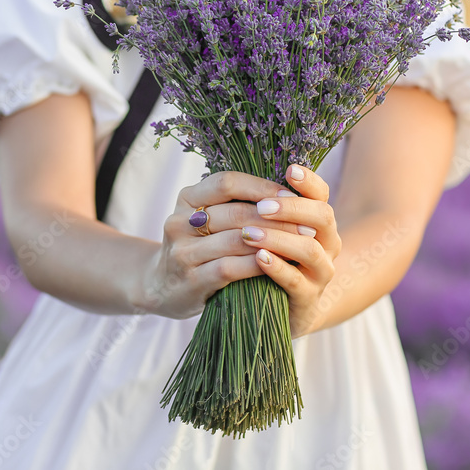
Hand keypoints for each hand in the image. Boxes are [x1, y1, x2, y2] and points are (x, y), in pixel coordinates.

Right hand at [137, 170, 299, 319]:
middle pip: (235, 212)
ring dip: (273, 242)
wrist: (162, 287)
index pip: (226, 182)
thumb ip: (234, 203)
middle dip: (276, 218)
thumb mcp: (206, 218)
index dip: (260, 186)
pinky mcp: (190, 280)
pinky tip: (276, 264)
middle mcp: (180, 222)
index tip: (289, 195)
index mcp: (187, 198)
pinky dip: (256, 265)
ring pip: (235, 240)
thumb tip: (286, 189)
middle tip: (307, 225)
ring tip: (300, 246)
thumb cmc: (197, 247)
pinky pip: (229, 268)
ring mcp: (183, 252)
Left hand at [240, 164, 341, 337]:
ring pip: (310, 249)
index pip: (321, 194)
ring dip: (279, 238)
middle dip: (291, 208)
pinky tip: (259, 258)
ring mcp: (319, 272)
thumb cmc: (263, 259)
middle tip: (262, 206)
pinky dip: (277, 268)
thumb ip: (257, 205)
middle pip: (322, 216)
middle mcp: (326, 243)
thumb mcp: (262, 228)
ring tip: (249, 233)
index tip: (289, 170)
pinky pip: (295, 282)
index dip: (309, 181)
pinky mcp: (307, 299)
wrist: (273, 309)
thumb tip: (231, 175)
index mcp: (316, 220)